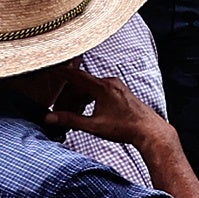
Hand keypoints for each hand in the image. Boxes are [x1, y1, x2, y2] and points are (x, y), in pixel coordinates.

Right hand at [48, 66, 171, 148]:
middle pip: (81, 86)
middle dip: (68, 98)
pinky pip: (98, 92)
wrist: (148, 130)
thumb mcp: (93, 126)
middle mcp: (110, 83)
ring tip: (70, 117)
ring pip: (89, 90)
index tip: (50, 67)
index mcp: (103, 87)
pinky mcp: (119, 93)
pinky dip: (88, 101)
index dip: (62, 72)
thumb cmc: (124, 128)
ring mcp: (116, 87)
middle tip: (58, 113)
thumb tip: (50, 118)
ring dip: (78, 101)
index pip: (76, 76)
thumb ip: (70, 120)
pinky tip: (83, 114)